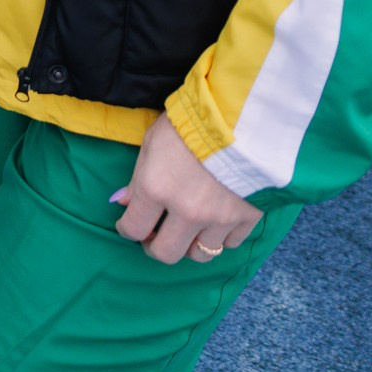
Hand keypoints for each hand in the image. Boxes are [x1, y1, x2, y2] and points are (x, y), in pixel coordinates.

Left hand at [112, 114, 262, 265]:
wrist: (241, 117)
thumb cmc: (189, 123)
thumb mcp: (152, 143)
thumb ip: (137, 179)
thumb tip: (124, 202)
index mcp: (156, 189)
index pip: (134, 229)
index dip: (127, 230)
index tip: (129, 226)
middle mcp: (186, 211)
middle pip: (166, 253)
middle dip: (156, 248)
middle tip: (156, 237)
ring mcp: (219, 218)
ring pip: (200, 254)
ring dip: (189, 246)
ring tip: (186, 231)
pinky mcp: (247, 218)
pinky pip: (230, 244)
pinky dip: (220, 238)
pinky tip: (215, 223)